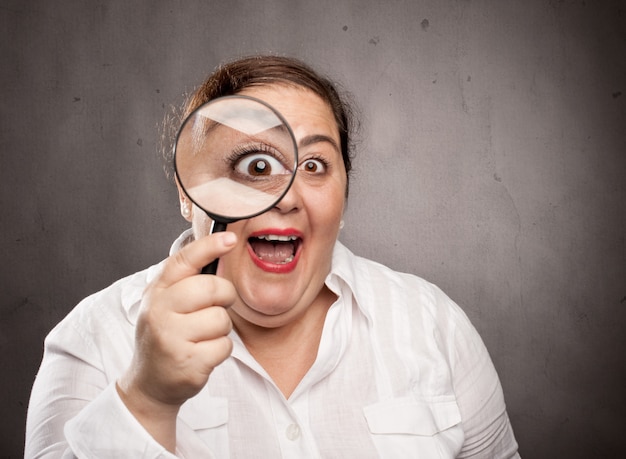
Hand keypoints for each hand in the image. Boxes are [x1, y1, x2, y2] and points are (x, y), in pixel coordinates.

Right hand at [117, 232, 236, 449]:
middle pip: (213, 288)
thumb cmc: (166, 336)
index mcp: (157, 292)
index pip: (184, 260)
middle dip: (225, 296)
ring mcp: (172, 338)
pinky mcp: (188, 362)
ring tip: (201, 338)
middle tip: (216, 307)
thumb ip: (186, 280)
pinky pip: (225, 346)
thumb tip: (220, 245)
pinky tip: (202, 356)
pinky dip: (220, 351)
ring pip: (222, 319)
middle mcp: (160, 312)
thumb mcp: (165, 304)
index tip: (230, 238)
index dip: (209, 246)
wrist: (150, 384)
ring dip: (221, 329)